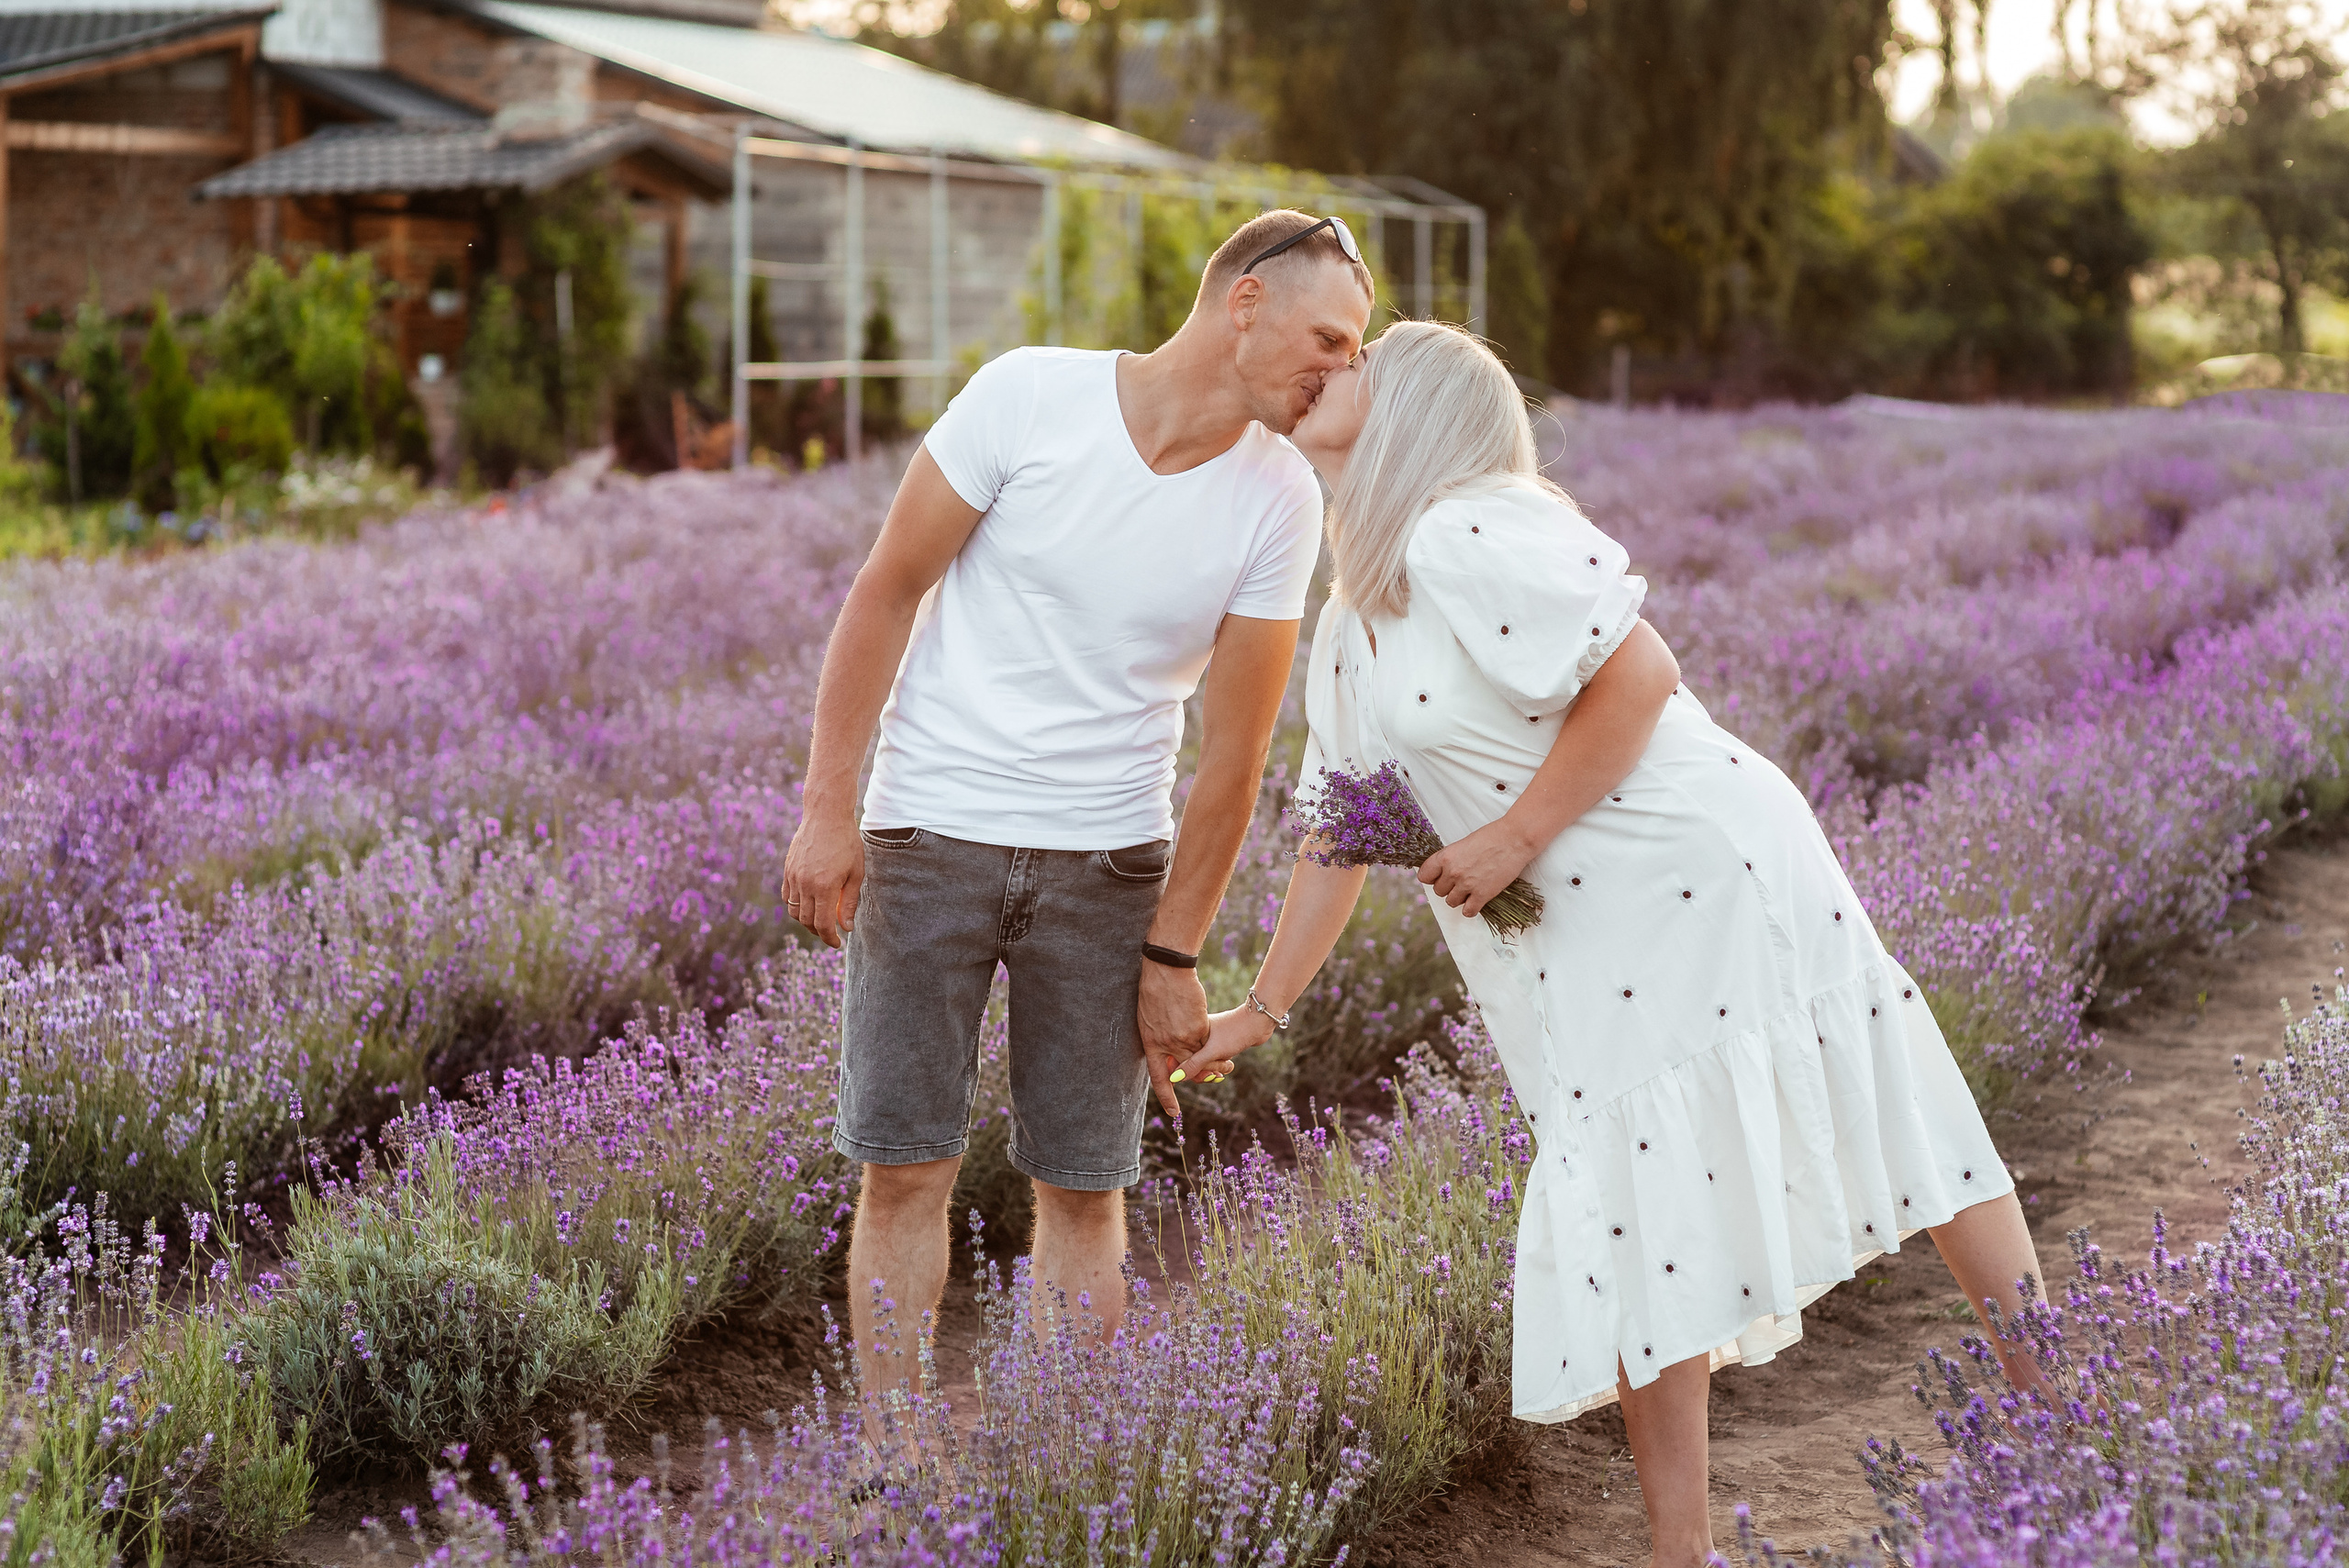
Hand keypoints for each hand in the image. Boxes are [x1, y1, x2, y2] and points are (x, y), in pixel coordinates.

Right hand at [781, 810, 863, 948]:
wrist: (825, 815)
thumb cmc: (846, 842)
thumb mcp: (856, 872)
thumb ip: (849, 902)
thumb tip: (847, 927)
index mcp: (825, 887)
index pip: (823, 925)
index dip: (830, 938)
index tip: (837, 943)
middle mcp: (805, 884)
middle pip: (807, 921)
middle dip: (819, 932)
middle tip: (831, 932)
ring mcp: (794, 877)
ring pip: (794, 911)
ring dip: (806, 921)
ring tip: (820, 919)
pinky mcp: (787, 870)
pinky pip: (787, 896)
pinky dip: (796, 906)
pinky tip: (808, 904)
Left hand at [1138, 960, 1209, 1117]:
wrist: (1166, 971)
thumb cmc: (1155, 989)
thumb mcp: (1150, 1017)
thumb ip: (1160, 1038)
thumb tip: (1170, 1055)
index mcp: (1150, 1043)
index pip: (1158, 1076)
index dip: (1166, 1096)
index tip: (1173, 1113)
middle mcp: (1164, 1044)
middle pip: (1184, 1069)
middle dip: (1202, 1075)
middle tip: (1217, 1076)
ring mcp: (1180, 1037)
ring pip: (1199, 1058)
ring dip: (1214, 1062)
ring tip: (1226, 1063)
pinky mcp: (1196, 1028)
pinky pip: (1206, 1042)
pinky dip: (1214, 1045)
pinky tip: (1222, 1043)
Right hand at [1172, 1006, 1276, 1084]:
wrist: (1258, 1021)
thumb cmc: (1234, 1033)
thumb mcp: (1212, 1052)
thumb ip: (1193, 1065)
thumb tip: (1175, 1078)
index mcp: (1188, 1033)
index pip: (1175, 1058)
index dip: (1182, 1071)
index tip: (1199, 1076)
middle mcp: (1194, 1035)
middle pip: (1187, 1062)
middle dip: (1200, 1073)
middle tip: (1214, 1076)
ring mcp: (1204, 1038)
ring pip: (1200, 1062)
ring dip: (1211, 1071)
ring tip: (1223, 1071)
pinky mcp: (1216, 1042)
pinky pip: (1210, 1059)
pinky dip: (1217, 1066)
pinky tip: (1228, 1066)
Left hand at [1418, 816, 1537, 918]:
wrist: (1514, 839)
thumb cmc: (1492, 836)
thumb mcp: (1463, 844)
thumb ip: (1451, 859)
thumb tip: (1445, 872)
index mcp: (1445, 857)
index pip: (1424, 876)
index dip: (1431, 878)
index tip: (1438, 877)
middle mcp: (1453, 872)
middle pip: (1438, 891)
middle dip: (1447, 888)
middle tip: (1459, 882)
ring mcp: (1467, 885)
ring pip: (1451, 902)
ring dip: (1459, 898)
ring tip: (1469, 890)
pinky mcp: (1483, 895)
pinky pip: (1468, 911)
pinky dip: (1471, 908)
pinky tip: (1476, 900)